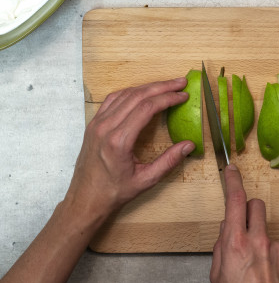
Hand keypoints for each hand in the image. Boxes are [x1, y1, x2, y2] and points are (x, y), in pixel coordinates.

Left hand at [64, 78, 194, 219]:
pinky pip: (113, 99)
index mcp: (119, 140)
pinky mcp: (93, 123)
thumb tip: (189, 145)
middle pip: (137, 96)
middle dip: (162, 86)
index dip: (167, 98)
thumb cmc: (114, 192)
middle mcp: (106, 127)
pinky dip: (131, 91)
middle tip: (180, 82)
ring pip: (125, 94)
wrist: (84, 200)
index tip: (183, 95)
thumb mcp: (146, 180)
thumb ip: (169, 161)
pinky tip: (143, 92)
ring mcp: (97, 123)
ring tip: (166, 85)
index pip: (147, 107)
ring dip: (148, 86)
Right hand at [210, 165, 278, 282]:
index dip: (233, 180)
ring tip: (253, 267)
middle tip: (241, 226)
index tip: (231, 170)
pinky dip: (270, 257)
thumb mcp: (218, 276)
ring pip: (266, 230)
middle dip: (248, 210)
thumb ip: (221, 247)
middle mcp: (259, 241)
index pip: (235, 200)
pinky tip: (265, 275)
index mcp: (236, 244)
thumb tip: (226, 230)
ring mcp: (277, 249)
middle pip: (256, 205)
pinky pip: (277, 248)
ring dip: (259, 240)